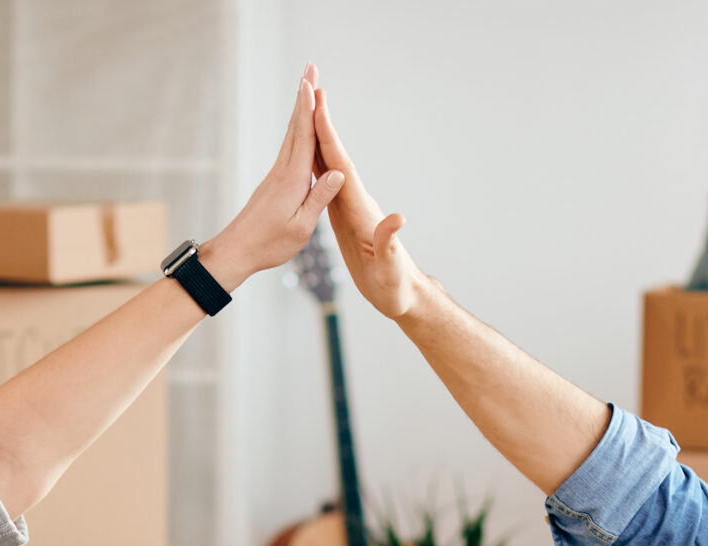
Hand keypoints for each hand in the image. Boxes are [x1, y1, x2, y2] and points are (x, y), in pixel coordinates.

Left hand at [201, 65, 344, 286]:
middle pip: (296, 126)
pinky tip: (300, 126)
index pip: (304, 138)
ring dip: (300, 109)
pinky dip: (297, 130)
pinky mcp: (274, 181)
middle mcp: (283, 171)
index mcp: (292, 180)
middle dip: (304, 97)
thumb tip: (338, 172)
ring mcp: (276, 174)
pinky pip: (289, 148)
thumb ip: (319, 198)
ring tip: (307, 87)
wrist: (237, 251)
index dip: (309, 109)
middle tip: (310, 68)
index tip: (311, 83)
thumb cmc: (270, 244)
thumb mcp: (302, 226)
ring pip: (291, 135)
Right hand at [311, 80, 425, 320]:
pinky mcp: (344, 216)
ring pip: (329, 165)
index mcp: (362, 210)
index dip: (330, 138)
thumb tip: (398, 219)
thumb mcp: (390, 269)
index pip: (343, 167)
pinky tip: (307, 151)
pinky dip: (316, 163)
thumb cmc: (395, 286)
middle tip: (311, 87)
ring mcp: (350, 207)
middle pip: (336, 156)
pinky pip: (326, 182)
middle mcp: (357, 202)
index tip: (319, 107)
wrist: (401, 295)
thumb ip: (390, 242)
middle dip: (323, 123)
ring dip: (318, 136)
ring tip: (306, 108)